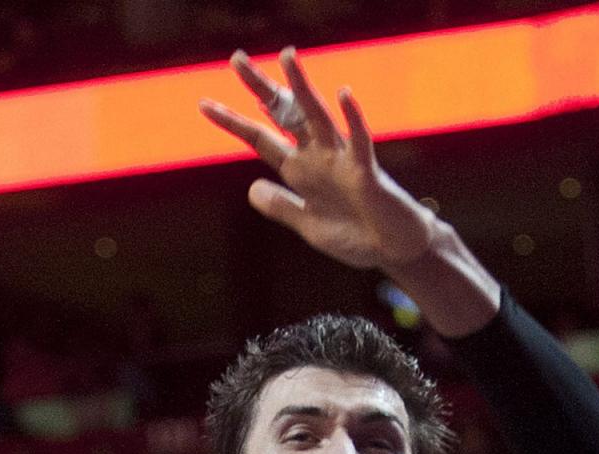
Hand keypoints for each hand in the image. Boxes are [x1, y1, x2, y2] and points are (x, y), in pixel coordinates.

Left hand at [199, 49, 438, 275]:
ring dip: (303, 87)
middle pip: (284, 115)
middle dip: (261, 88)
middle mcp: (318, 157)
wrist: (394, 250)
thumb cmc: (356, 236)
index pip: (261, 139)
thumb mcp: (308, 225)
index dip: (234, 123)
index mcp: (300, 171)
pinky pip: (359, 141)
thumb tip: (252, 189)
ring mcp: (342, 161)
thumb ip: (282, 206)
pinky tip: (343, 95)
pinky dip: (352, 118)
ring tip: (287, 58)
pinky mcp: (366, 172)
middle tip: (236, 59)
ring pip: (318, 117)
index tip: (204, 104)